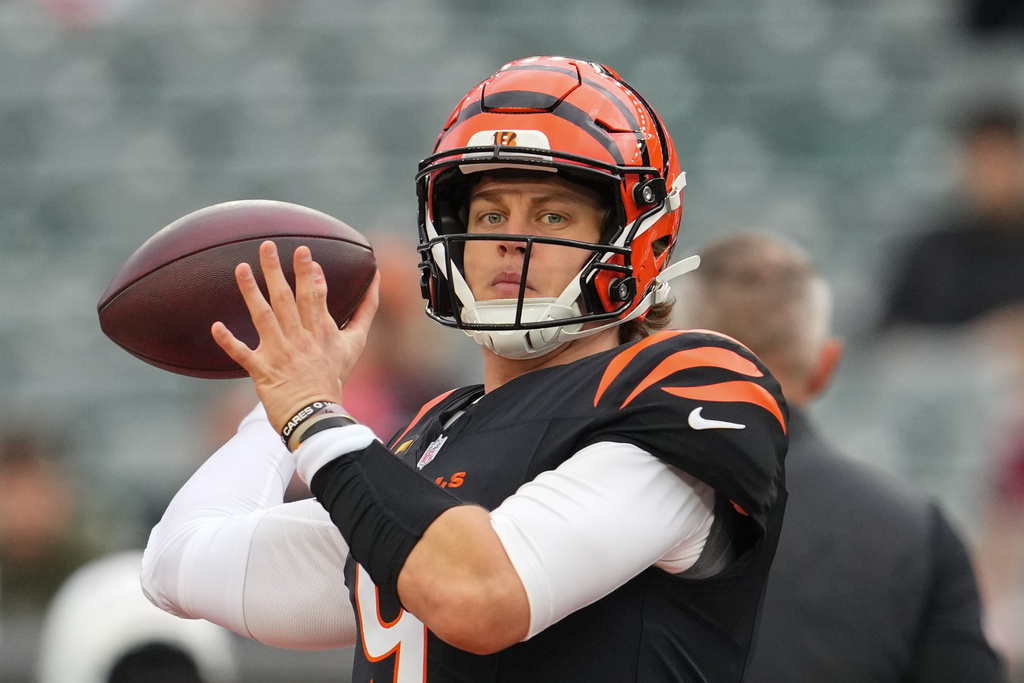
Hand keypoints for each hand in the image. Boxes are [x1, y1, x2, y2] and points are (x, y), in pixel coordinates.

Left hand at [211, 240, 379, 433]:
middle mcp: (300, 338)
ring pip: (264, 317)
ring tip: (241, 268)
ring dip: (251, 292)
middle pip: (287, 299)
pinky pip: (243, 355)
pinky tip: (216, 326)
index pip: (316, 295)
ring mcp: (280, 353)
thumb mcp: (356, 341)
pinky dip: (230, 342)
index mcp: (321, 330)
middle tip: (267, 246)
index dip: (309, 274)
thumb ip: (366, 310)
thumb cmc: (334, 375)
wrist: (317, 414)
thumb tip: (376, 280)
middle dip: (278, 271)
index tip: (302, 253)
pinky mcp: (263, 370)